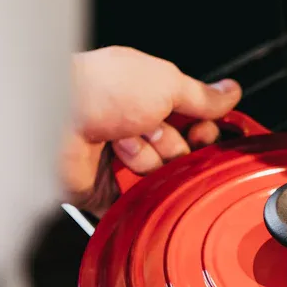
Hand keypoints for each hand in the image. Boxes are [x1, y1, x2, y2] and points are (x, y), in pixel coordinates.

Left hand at [61, 46, 241, 213]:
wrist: (55, 117)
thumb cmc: (103, 90)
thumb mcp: (165, 83)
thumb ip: (201, 96)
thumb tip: (230, 92)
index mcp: (150, 100)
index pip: (195, 126)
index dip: (204, 133)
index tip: (204, 133)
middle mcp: (136, 129)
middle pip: (181, 155)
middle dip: (171, 146)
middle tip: (151, 131)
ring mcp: (120, 161)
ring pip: (161, 178)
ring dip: (147, 162)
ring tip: (121, 145)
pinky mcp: (106, 191)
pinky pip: (138, 203)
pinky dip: (135, 192)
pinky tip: (119, 170)